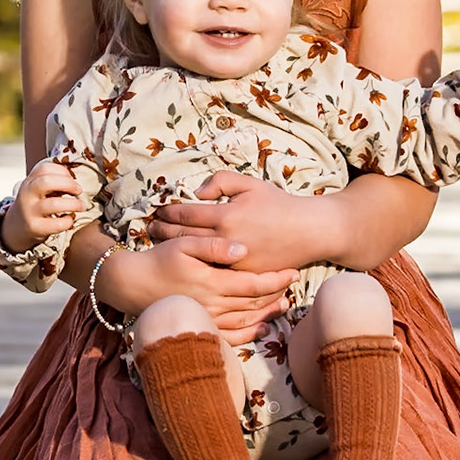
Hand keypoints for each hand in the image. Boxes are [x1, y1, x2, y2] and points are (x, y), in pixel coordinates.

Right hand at [3, 160, 84, 251]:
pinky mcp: (35, 228)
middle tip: (79, 190)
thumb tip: (75, 180)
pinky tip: (69, 219)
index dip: (63, 171)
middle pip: (47, 182)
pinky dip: (68, 221)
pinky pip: (57, 224)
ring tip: (81, 206)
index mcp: (29, 182)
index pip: (45, 168)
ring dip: (73, 204)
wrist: (17, 227)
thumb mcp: (38, 189)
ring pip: (54, 204)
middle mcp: (27, 195)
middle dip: (68, 184)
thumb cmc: (34, 205)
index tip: (72, 178)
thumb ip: (53, 181)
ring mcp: (30, 212)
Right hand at [99, 237, 299, 345]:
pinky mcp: (200, 328)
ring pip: (246, 320)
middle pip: (254, 303)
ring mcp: (207, 320)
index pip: (254, 284)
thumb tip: (243, 249)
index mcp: (212, 282)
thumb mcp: (184, 244)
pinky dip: (249, 334)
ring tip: (284, 303)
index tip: (292, 272)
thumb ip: (214, 246)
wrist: (132, 284)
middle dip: (277, 294)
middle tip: (293, 284)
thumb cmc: (159, 259)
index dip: (276, 279)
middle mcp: (212, 304)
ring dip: (268, 313)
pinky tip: (262, 327)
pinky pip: (231, 337)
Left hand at [147, 172, 337, 272]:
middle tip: (150, 229)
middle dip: (163, 232)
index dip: (167, 213)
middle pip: (183, 238)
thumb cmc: (279, 204)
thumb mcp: (250, 184)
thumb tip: (198, 192)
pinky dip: (195, 267)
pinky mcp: (241, 278)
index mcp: (226, 216)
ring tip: (160, 246)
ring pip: (193, 258)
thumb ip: (221, 181)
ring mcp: (233, 263)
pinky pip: (212, 273)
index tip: (157, 211)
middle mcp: (226, 242)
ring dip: (174, 251)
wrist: (308, 231)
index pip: (185, 214)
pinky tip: (185, 263)